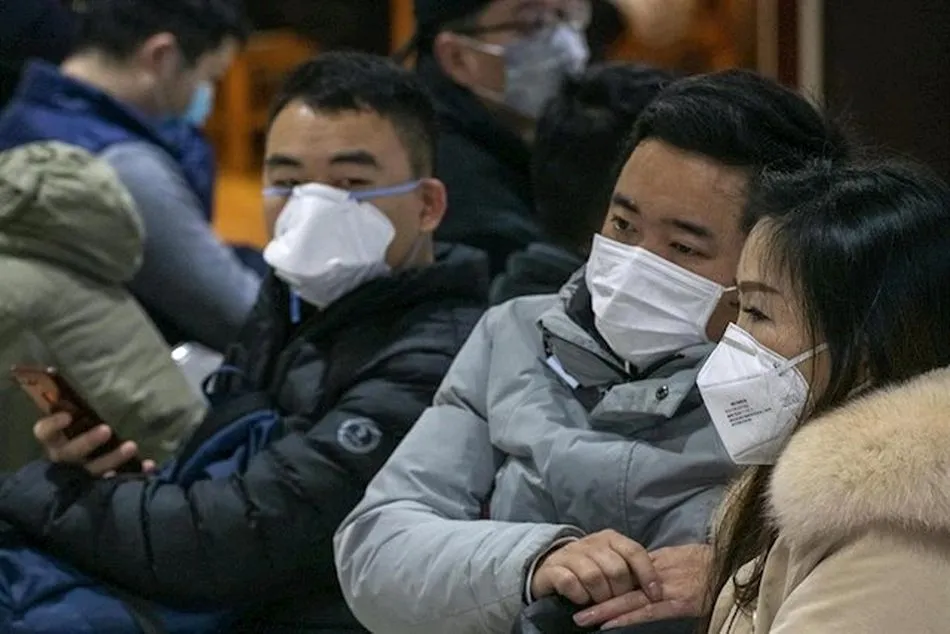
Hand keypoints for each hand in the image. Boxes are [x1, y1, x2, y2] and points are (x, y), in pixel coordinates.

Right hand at [34, 413, 156, 476]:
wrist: (87, 471)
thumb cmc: (85, 431)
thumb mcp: (79, 420)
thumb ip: (81, 407)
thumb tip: (78, 374)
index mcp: (55, 440)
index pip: (44, 432)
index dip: (52, 425)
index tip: (68, 415)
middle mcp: (65, 458)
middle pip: (71, 452)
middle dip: (88, 441)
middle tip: (106, 429)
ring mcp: (82, 474)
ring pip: (94, 469)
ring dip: (113, 458)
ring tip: (132, 446)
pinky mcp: (102, 485)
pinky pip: (119, 481)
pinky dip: (135, 473)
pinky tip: (149, 465)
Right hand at [531, 530, 661, 605]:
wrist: (552, 566)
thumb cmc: (591, 567)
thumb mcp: (613, 562)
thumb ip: (631, 568)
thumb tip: (657, 587)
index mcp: (610, 538)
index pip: (634, 551)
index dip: (647, 574)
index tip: (655, 594)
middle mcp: (590, 542)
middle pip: (616, 568)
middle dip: (621, 591)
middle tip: (618, 602)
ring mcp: (570, 554)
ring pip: (593, 577)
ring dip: (600, 596)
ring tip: (600, 603)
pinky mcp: (552, 568)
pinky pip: (570, 583)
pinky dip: (580, 596)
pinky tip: (582, 600)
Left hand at [573, 544, 711, 629]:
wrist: (734, 563)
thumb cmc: (710, 561)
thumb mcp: (680, 557)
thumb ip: (658, 566)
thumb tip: (640, 573)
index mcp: (656, 563)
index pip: (623, 574)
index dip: (602, 583)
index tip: (583, 590)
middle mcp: (657, 574)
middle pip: (620, 587)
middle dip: (596, 598)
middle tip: (574, 608)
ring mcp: (667, 588)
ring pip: (629, 600)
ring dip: (604, 611)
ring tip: (583, 619)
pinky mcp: (679, 602)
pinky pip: (648, 611)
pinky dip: (627, 617)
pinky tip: (610, 624)